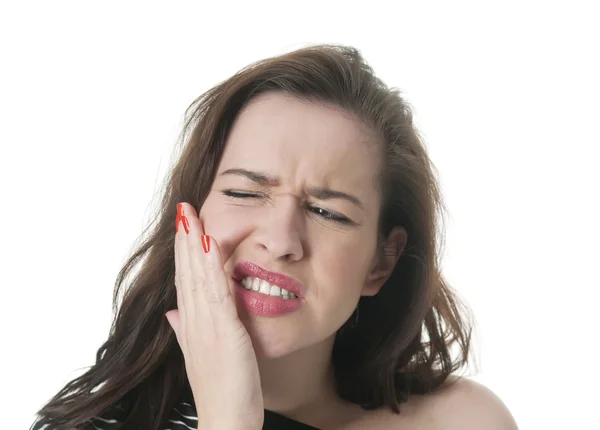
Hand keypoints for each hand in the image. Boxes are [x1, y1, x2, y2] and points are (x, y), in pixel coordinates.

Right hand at [165, 202, 263, 429]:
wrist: (225, 421)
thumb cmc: (219, 390)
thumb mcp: (199, 354)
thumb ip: (185, 331)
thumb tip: (173, 313)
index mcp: (190, 324)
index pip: (184, 280)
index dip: (183, 252)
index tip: (183, 227)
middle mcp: (193, 321)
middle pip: (186, 272)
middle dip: (185, 238)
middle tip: (183, 208)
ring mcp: (205, 325)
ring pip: (196, 276)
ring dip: (194, 243)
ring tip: (190, 215)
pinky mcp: (223, 331)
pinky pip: (215, 293)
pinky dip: (211, 267)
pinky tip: (210, 245)